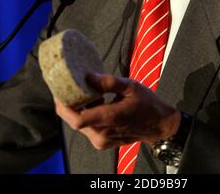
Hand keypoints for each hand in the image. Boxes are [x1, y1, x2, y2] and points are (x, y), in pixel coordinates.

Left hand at [55, 73, 180, 149]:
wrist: (160, 125)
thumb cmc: (147, 104)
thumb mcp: (131, 86)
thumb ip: (109, 82)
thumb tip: (88, 76)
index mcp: (110, 118)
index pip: (77, 118)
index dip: (64, 106)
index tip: (59, 90)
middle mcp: (103, 133)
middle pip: (74, 121)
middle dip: (67, 105)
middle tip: (66, 87)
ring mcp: (103, 140)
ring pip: (80, 125)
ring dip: (77, 109)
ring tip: (81, 91)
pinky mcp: (104, 142)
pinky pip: (88, 128)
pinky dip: (86, 115)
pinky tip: (93, 102)